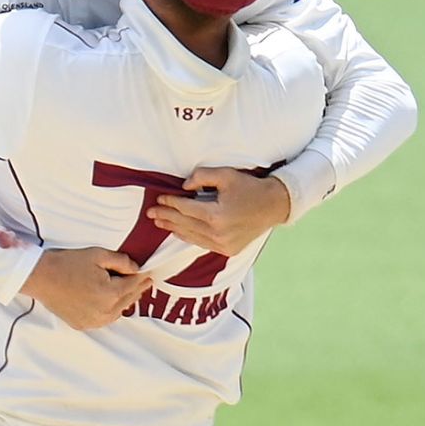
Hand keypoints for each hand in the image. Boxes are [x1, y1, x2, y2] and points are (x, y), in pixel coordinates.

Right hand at [19, 246, 150, 329]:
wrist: (41, 277)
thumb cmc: (67, 264)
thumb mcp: (98, 255)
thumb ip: (122, 261)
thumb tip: (136, 268)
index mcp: (111, 294)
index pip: (135, 285)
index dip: (143, 278)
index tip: (149, 274)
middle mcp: (104, 312)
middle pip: (128, 300)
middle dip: (135, 289)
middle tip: (142, 281)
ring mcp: (93, 321)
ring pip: (118, 312)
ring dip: (122, 301)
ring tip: (124, 290)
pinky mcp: (83, 324)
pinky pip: (103, 319)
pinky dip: (108, 310)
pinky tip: (106, 300)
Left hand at [146, 166, 290, 255]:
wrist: (274, 206)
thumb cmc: (250, 187)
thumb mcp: (226, 175)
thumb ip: (202, 176)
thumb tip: (184, 186)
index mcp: (216, 215)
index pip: (185, 209)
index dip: (170, 203)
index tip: (159, 198)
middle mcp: (217, 234)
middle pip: (184, 224)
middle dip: (166, 217)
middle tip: (150, 213)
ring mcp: (222, 245)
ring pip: (191, 237)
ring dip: (173, 228)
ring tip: (159, 222)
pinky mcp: (227, 250)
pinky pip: (201, 244)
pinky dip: (189, 237)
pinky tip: (178, 231)